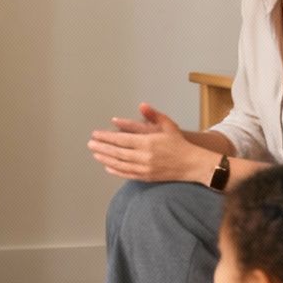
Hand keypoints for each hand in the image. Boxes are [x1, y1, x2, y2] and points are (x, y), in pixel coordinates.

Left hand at [88, 103, 214, 183]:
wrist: (192, 164)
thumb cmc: (179, 143)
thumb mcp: (168, 125)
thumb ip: (153, 115)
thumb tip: (142, 105)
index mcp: (148, 142)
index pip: (122, 139)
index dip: (107, 137)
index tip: (95, 134)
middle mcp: (144, 156)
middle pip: (117, 152)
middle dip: (102, 147)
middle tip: (90, 143)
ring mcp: (145, 168)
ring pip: (120, 164)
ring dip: (106, 159)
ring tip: (95, 153)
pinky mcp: (147, 177)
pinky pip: (127, 174)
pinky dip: (116, 170)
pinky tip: (107, 166)